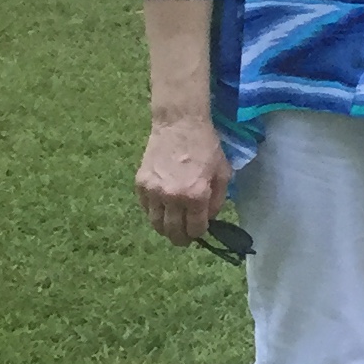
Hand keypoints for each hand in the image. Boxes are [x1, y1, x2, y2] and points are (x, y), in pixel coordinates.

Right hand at [137, 114, 231, 245]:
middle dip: (181, 238)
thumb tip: (207, 219)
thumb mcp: (223, 173)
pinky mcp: (140, 184)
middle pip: (172, 231)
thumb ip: (217, 200)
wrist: (180, 124)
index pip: (195, 228)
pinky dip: (154, 212)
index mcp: (195, 195)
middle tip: (185, 237)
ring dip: (165, 229)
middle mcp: (172, 197)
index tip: (200, 231)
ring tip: (173, 226)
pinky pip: (145, 208)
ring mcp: (153, 191)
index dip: (199, 233)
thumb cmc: (206, 146)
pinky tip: (163, 208)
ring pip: (155, 223)